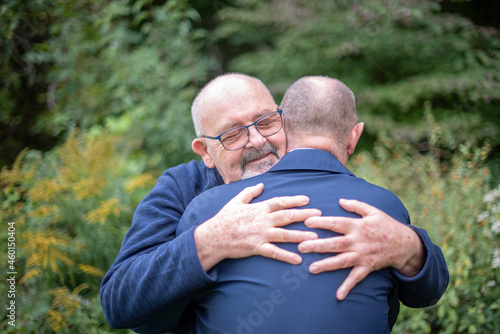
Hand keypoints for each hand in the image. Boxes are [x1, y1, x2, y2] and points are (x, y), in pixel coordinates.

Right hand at [194, 183, 320, 270]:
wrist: (213, 237)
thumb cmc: (224, 218)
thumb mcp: (236, 201)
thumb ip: (250, 192)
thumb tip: (262, 184)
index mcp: (258, 208)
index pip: (280, 202)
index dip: (294, 200)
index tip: (307, 199)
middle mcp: (262, 221)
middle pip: (287, 216)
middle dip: (304, 215)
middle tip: (319, 215)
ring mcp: (260, 235)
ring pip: (284, 235)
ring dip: (301, 235)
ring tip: (315, 237)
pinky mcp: (256, 248)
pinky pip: (274, 253)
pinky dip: (286, 256)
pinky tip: (298, 260)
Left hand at [298, 199, 424, 299]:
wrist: (405, 244)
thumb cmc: (386, 225)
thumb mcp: (373, 211)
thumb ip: (356, 205)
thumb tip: (340, 200)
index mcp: (358, 226)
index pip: (337, 223)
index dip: (322, 222)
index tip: (307, 222)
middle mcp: (358, 241)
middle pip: (335, 243)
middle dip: (318, 246)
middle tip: (301, 247)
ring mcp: (362, 255)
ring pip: (342, 261)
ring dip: (327, 265)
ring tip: (311, 269)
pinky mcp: (367, 267)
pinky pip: (356, 278)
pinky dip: (348, 286)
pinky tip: (338, 295)